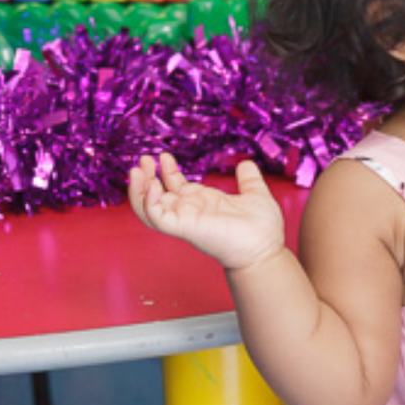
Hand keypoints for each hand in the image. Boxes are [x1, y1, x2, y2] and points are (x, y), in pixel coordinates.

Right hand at [128, 154, 285, 271]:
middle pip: (156, 195)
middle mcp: (189, 211)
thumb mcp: (255, 194)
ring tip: (138, 170)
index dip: (167, 171)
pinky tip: (153, 185)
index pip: (175, 186)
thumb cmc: (262, 228)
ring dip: (139, 189)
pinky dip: (150, 202)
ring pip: (148, 207)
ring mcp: (185, 220)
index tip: (163, 155)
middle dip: (146, 176)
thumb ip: (248, 179)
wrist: (267, 249)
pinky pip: (157, 217)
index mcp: (202, 202)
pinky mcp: (184, 228)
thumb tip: (245, 164)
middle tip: (144, 159)